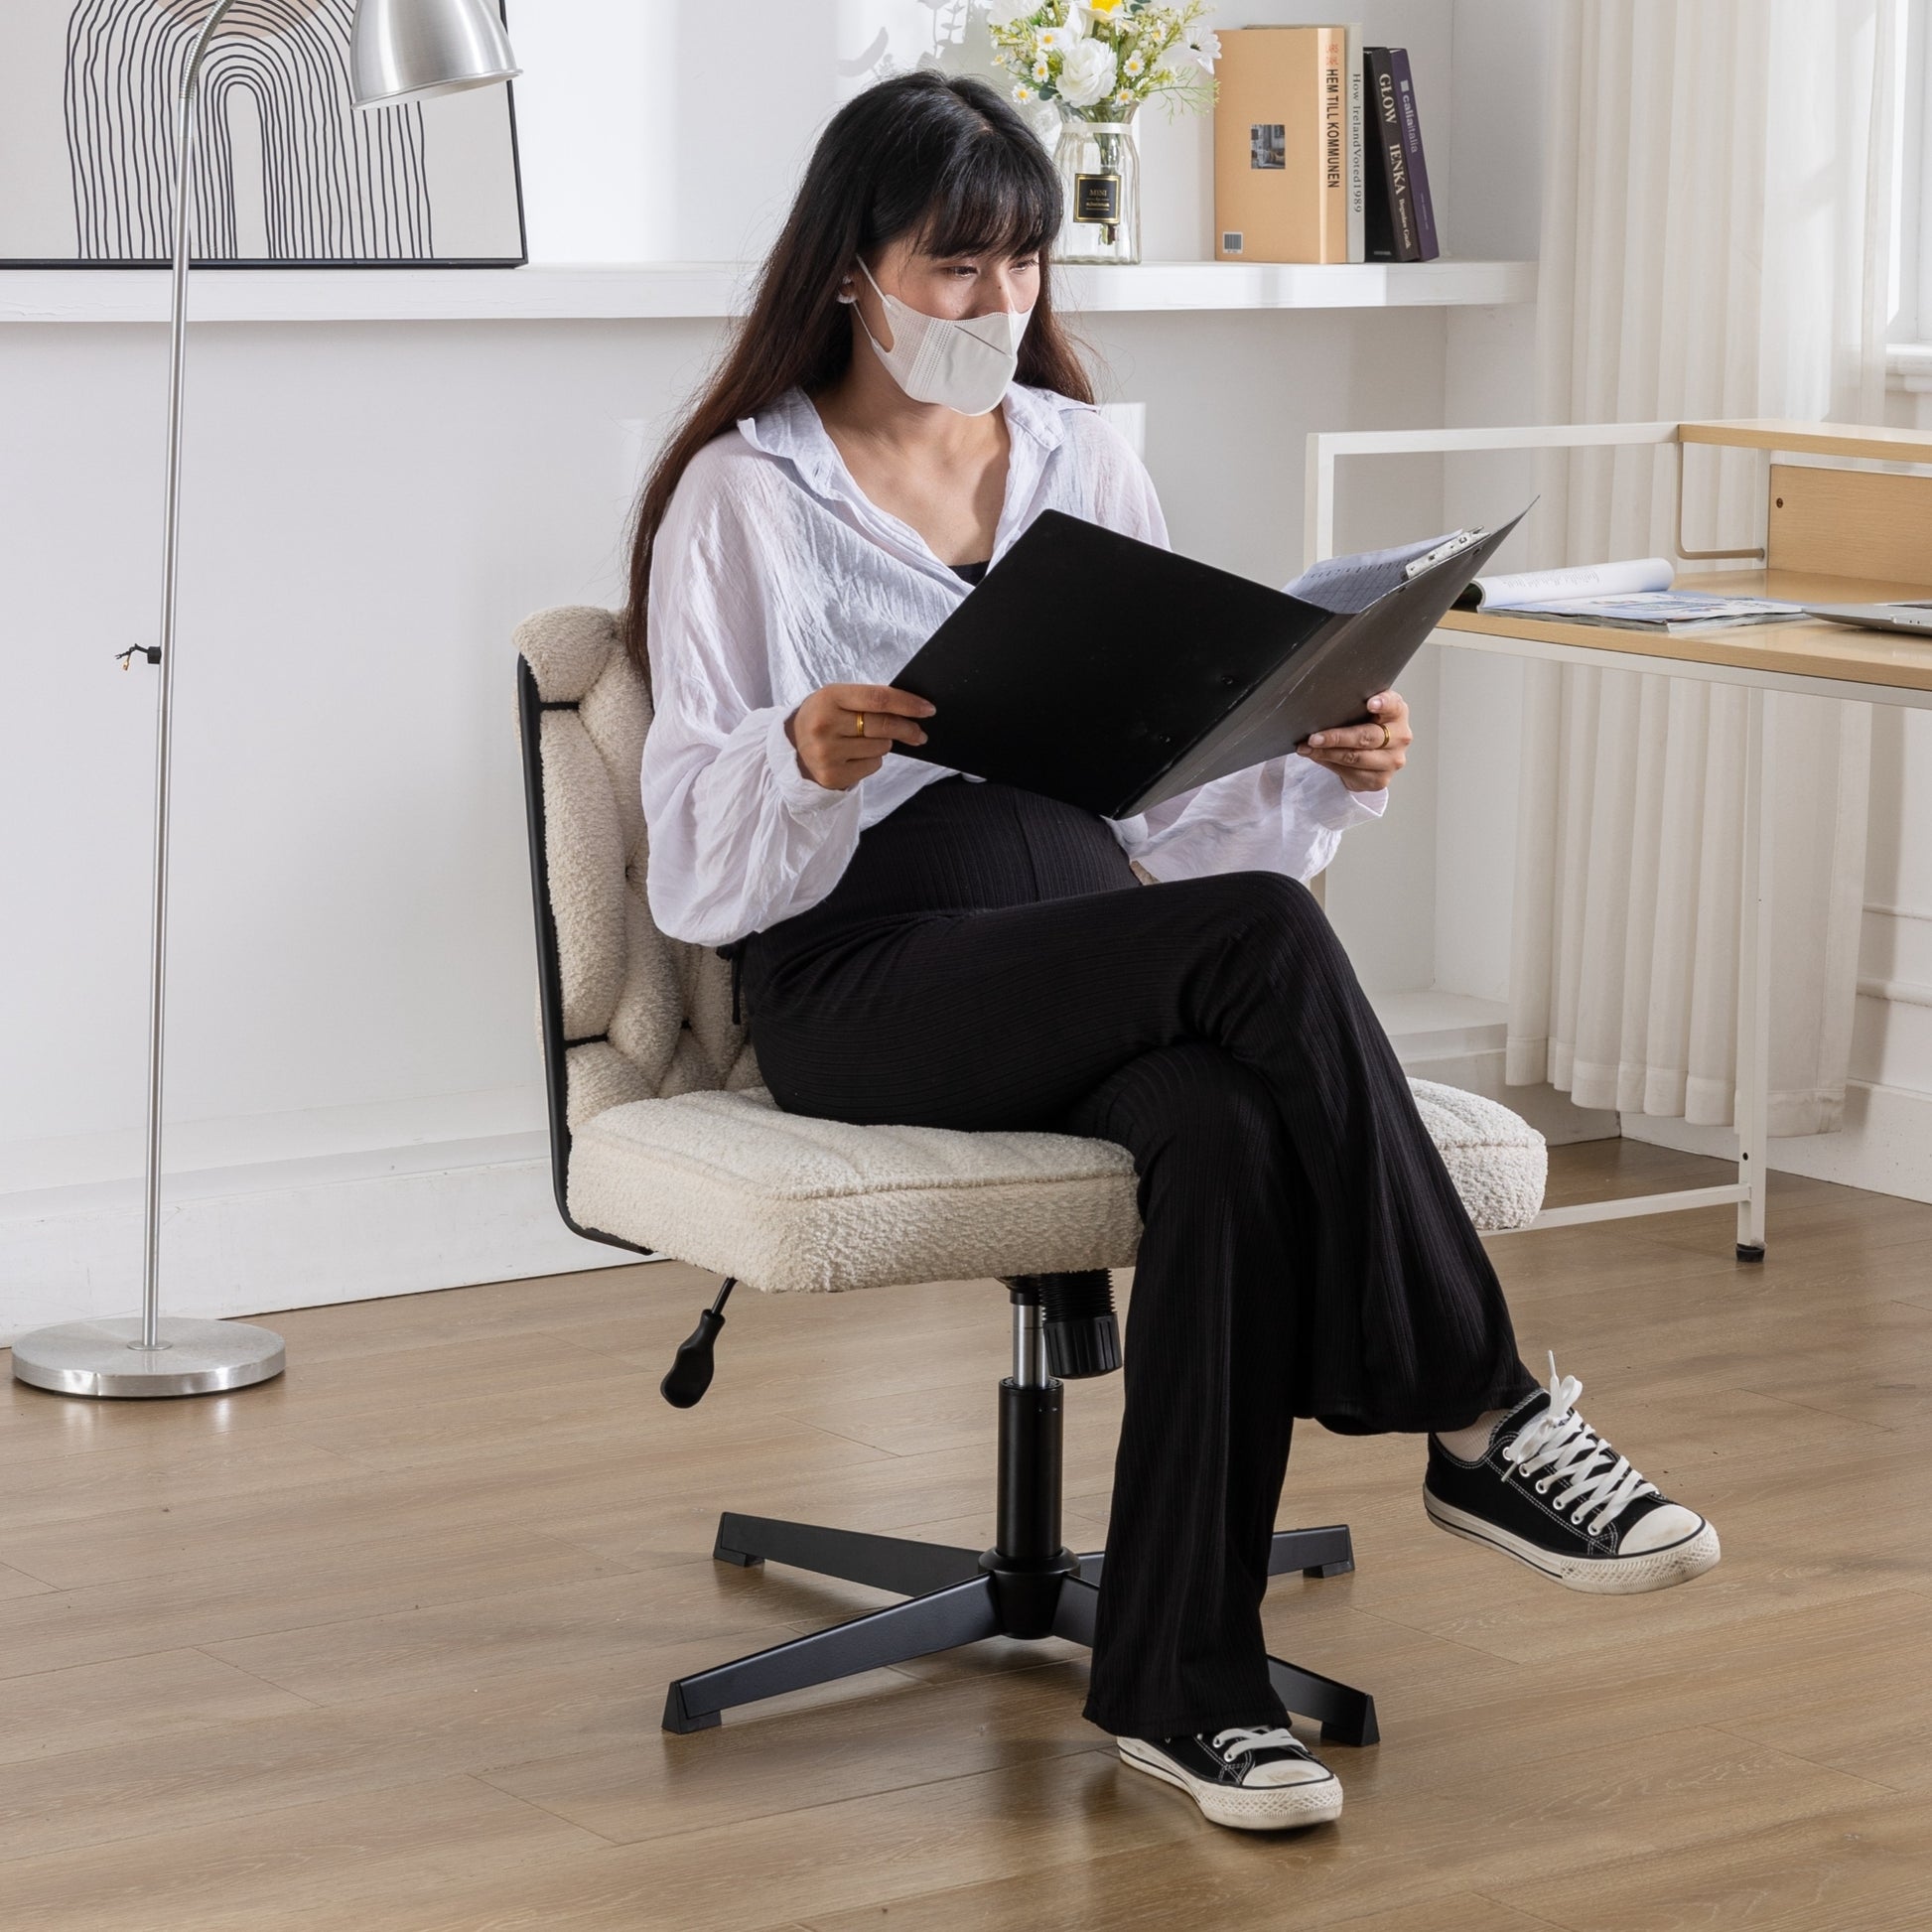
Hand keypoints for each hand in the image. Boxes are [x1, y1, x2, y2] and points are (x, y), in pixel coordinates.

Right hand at [786, 682, 934, 789]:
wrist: (791, 746)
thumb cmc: (824, 716)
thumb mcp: (837, 698)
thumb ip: (869, 701)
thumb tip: (913, 711)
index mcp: (829, 697)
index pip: (878, 699)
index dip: (907, 703)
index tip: (928, 709)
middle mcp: (825, 725)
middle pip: (883, 726)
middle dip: (907, 729)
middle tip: (919, 733)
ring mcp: (827, 753)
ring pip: (880, 748)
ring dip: (883, 744)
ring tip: (865, 740)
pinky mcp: (831, 775)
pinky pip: (872, 766)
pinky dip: (873, 760)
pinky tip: (856, 755)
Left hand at [1296, 691, 1412, 792]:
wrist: (1371, 753)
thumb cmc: (1364, 724)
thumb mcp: (1362, 709)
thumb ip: (1352, 704)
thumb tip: (1317, 709)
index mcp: (1397, 713)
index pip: (1393, 705)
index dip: (1383, 704)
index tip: (1370, 703)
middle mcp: (1400, 737)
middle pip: (1366, 737)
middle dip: (1336, 737)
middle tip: (1313, 737)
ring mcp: (1392, 761)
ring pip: (1355, 758)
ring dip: (1327, 753)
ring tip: (1307, 748)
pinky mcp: (1380, 780)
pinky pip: (1351, 773)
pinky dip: (1329, 764)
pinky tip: (1317, 757)